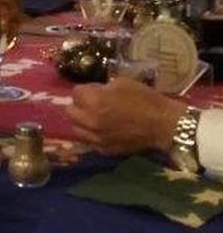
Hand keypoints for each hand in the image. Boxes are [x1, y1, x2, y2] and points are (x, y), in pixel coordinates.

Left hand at [66, 78, 184, 154]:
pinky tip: (103, 129)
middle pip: (69, 112)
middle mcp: (90, 121)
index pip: (75, 92)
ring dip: (81, 121)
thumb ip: (102, 88)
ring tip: (94, 117)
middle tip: (90, 103)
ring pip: (76, 129)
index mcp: (94, 102)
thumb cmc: (145, 99)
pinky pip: (89, 141)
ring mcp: (96, 138)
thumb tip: (94, 92)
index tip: (94, 90)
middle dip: (78, 105)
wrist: (163, 124)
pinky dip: (92, 135)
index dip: (85, 89)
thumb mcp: (122, 83)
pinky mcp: (104, 150)